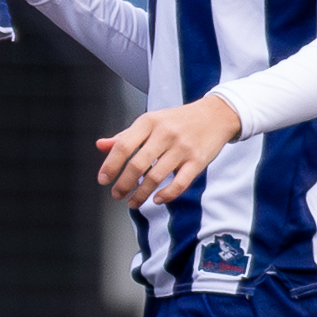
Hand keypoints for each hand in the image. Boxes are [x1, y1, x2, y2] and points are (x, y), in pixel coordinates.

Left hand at [99, 94, 243, 206]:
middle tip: (117, 195)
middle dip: (124, 184)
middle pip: (137, 164)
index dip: (110, 165)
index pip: (124, 145)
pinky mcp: (197, 161)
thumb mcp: (151, 121)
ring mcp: (182, 148)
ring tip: (133, 202)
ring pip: (155, 177)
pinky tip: (157, 199)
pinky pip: (179, 183)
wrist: (216, 115)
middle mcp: (165, 133)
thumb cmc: (178, 120)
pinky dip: (166, 195)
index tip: (103, 180)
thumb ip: (125, 135)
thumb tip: (100, 146)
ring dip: (141, 194)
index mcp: (149, 121)